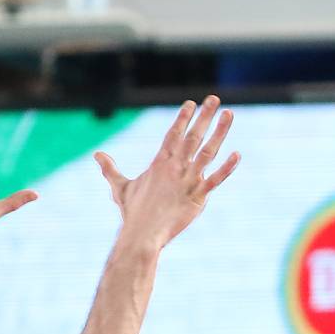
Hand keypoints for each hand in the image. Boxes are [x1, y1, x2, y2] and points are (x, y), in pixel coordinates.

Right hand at [95, 96, 241, 245]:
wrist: (142, 234)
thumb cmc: (133, 213)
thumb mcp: (120, 187)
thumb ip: (111, 169)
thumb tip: (97, 155)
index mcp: (159, 163)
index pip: (173, 134)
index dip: (183, 118)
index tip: (191, 103)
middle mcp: (175, 167)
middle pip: (192, 136)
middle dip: (204, 116)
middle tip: (214, 98)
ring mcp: (188, 181)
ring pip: (207, 152)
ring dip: (219, 132)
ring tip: (229, 114)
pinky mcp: (198, 197)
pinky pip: (215, 180)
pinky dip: (227, 168)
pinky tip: (237, 155)